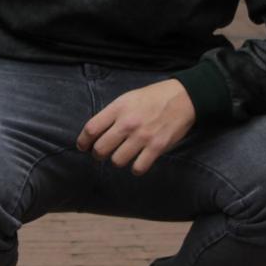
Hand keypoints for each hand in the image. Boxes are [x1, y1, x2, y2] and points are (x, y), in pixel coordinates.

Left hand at [76, 79, 195, 174]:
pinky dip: (135, 169)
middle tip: (101, 154)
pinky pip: (138, 167)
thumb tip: (96, 132)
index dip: (83, 141)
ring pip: (117, 161)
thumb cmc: (153, 97)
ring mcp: (142, 136)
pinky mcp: (157, 147)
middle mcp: (127, 123)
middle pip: (101, 148)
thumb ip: (112, 114)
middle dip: (97, 155)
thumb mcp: (128, 98)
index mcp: (118, 108)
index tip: (82, 147)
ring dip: (117, 161)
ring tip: (121, 156)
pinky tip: (136, 163)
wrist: (183, 98)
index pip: (91, 129)